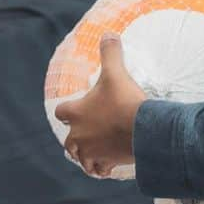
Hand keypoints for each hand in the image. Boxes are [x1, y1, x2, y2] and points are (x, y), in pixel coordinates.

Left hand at [56, 35, 146, 178]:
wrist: (143, 130)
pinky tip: (103, 167)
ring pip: (79, 156)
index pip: (61, 111)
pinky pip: (95, 169)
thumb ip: (110, 53)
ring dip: (83, 153)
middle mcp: (79, 135)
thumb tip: (108, 34)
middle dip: (75, 135)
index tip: (75, 107)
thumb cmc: (124, 101)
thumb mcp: (116, 73)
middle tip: (85, 131)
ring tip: (91, 151)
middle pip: (68, 139)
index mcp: (77, 113)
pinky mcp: (105, 162)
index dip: (67, 109)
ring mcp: (91, 151)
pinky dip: (97, 168)